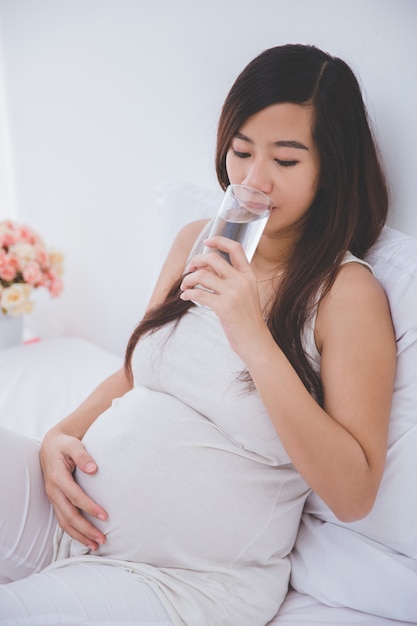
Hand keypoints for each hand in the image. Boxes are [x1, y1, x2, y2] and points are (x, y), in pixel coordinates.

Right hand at [40, 430, 106, 549]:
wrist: (50, 446)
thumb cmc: (64, 445)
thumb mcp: (72, 444)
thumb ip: (82, 455)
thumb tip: (93, 469)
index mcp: (57, 477)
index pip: (75, 496)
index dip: (89, 507)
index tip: (105, 516)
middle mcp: (53, 491)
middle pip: (69, 515)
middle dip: (85, 529)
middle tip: (102, 538)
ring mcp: (53, 498)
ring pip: (64, 522)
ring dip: (79, 535)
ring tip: (96, 544)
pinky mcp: (56, 501)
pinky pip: (63, 520)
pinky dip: (74, 531)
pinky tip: (86, 538)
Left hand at [180, 236, 268, 359]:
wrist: (255, 341)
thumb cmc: (247, 320)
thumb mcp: (247, 294)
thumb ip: (232, 280)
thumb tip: (206, 270)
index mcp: (249, 276)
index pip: (236, 248)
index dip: (219, 241)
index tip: (207, 242)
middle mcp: (242, 281)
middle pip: (213, 259)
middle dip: (196, 261)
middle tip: (189, 269)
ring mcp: (233, 294)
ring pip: (203, 275)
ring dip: (188, 279)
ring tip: (185, 286)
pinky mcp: (224, 307)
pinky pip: (199, 293)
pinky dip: (188, 293)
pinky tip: (186, 296)